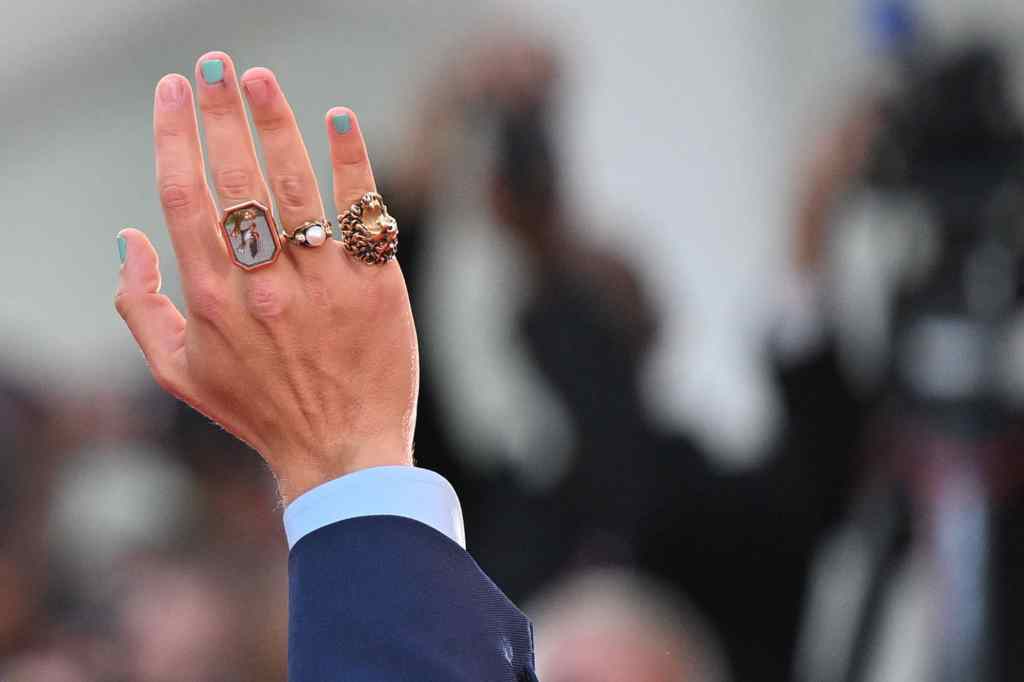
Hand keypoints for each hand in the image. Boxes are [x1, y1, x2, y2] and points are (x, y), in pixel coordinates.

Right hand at [115, 52, 417, 502]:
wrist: (341, 450)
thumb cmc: (258, 409)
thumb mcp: (178, 370)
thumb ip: (138, 306)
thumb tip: (127, 237)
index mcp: (212, 300)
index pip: (184, 198)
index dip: (174, 137)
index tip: (172, 92)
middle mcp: (264, 287)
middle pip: (236, 182)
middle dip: (219, 114)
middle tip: (213, 65)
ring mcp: (323, 284)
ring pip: (296, 188)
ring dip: (275, 126)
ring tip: (259, 78)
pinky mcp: (375, 286)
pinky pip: (362, 213)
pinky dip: (352, 163)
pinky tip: (339, 120)